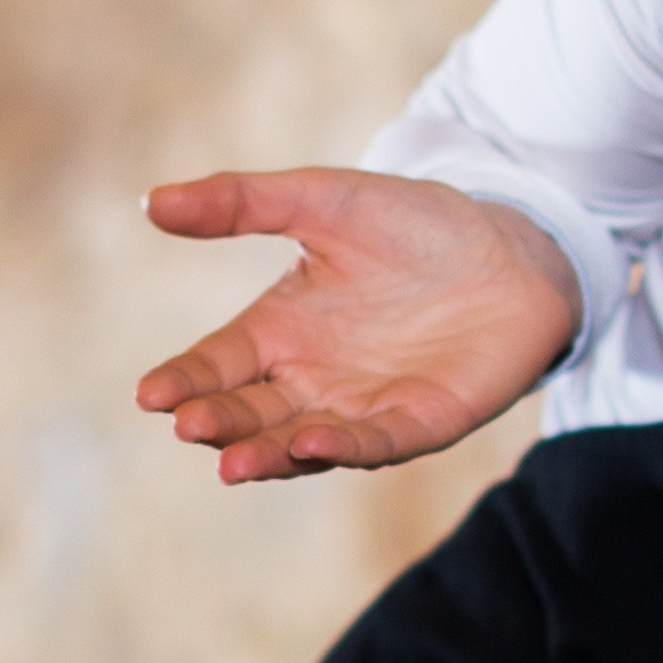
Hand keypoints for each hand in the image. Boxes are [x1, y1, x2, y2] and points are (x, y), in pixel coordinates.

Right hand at [134, 168, 580, 481]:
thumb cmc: (413, 224)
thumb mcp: (323, 200)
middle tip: (187, 425)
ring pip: (300, 442)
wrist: (514, 246)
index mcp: (280, 332)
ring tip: (230, 462)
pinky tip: (310, 444)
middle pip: (250, 413)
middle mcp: (312, 380)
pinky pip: (373, 444)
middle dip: (218, 423)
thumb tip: (150, 202)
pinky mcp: (419, 423)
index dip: (184, 380)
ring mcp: (362, 408)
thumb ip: (242, 202)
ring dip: (266, 454)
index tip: (149, 394)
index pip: (217, 365)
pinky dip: (341, 449)